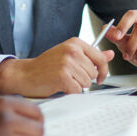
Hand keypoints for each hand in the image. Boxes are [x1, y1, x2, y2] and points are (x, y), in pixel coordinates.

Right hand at [0, 39, 114, 96]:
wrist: (25, 74)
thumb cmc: (47, 65)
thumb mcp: (70, 55)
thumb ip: (91, 55)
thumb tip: (110, 54)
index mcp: (76, 43)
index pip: (100, 57)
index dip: (104, 70)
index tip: (101, 77)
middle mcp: (72, 50)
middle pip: (93, 72)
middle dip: (85, 79)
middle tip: (70, 77)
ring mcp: (67, 63)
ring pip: (87, 82)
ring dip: (77, 86)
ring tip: (64, 81)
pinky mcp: (62, 76)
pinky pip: (77, 90)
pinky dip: (70, 92)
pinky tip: (60, 86)